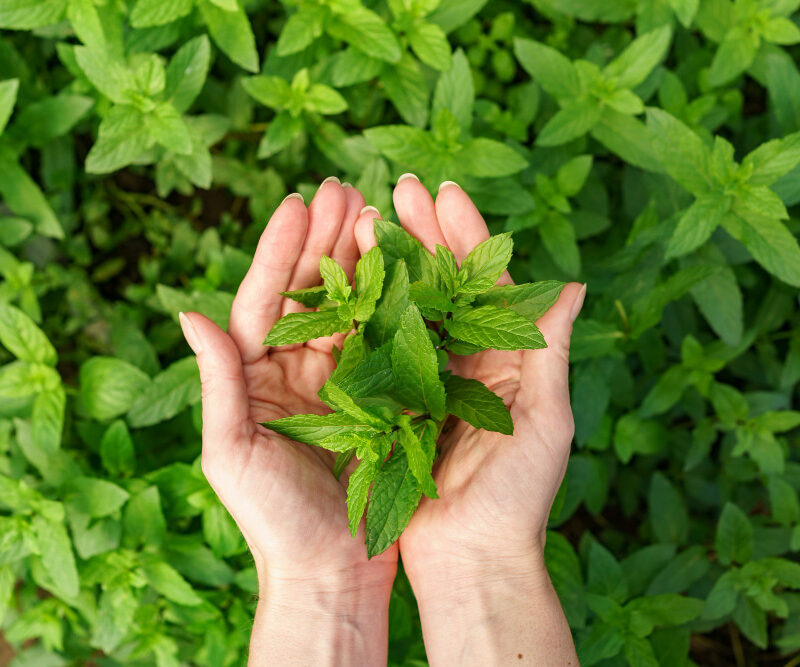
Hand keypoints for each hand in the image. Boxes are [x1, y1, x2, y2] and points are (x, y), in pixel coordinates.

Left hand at [179, 179, 395, 664]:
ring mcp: (341, 379)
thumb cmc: (272, 519)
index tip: (298, 203)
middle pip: (311, 291)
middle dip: (326, 239)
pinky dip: (394, 302)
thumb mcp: (232, 452)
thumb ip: (217, 382)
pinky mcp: (379, 397)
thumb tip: (188, 313)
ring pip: (351, 307)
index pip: (264, 300)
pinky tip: (407, 267)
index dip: (280, 251)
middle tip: (345, 187)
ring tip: (375, 210)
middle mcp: (297, 369)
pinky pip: (385, 341)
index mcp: (256, 375)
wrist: (330, 569)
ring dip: (362, 259)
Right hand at [353, 175, 582, 663]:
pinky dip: (367, 313)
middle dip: (424, 233)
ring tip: (368, 216)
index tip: (443, 191)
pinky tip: (348, 278)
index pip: (487, 282)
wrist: (470, 559)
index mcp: (508, 358)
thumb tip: (573, 284)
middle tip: (399, 187)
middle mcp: (468, 361)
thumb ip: (551, 352)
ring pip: (408, 308)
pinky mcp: (395, 403)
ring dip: (392, 263)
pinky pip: (380, 349)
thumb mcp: (546, 423)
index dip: (466, 235)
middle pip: (445, 284)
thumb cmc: (518, 498)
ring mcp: (428, 380)